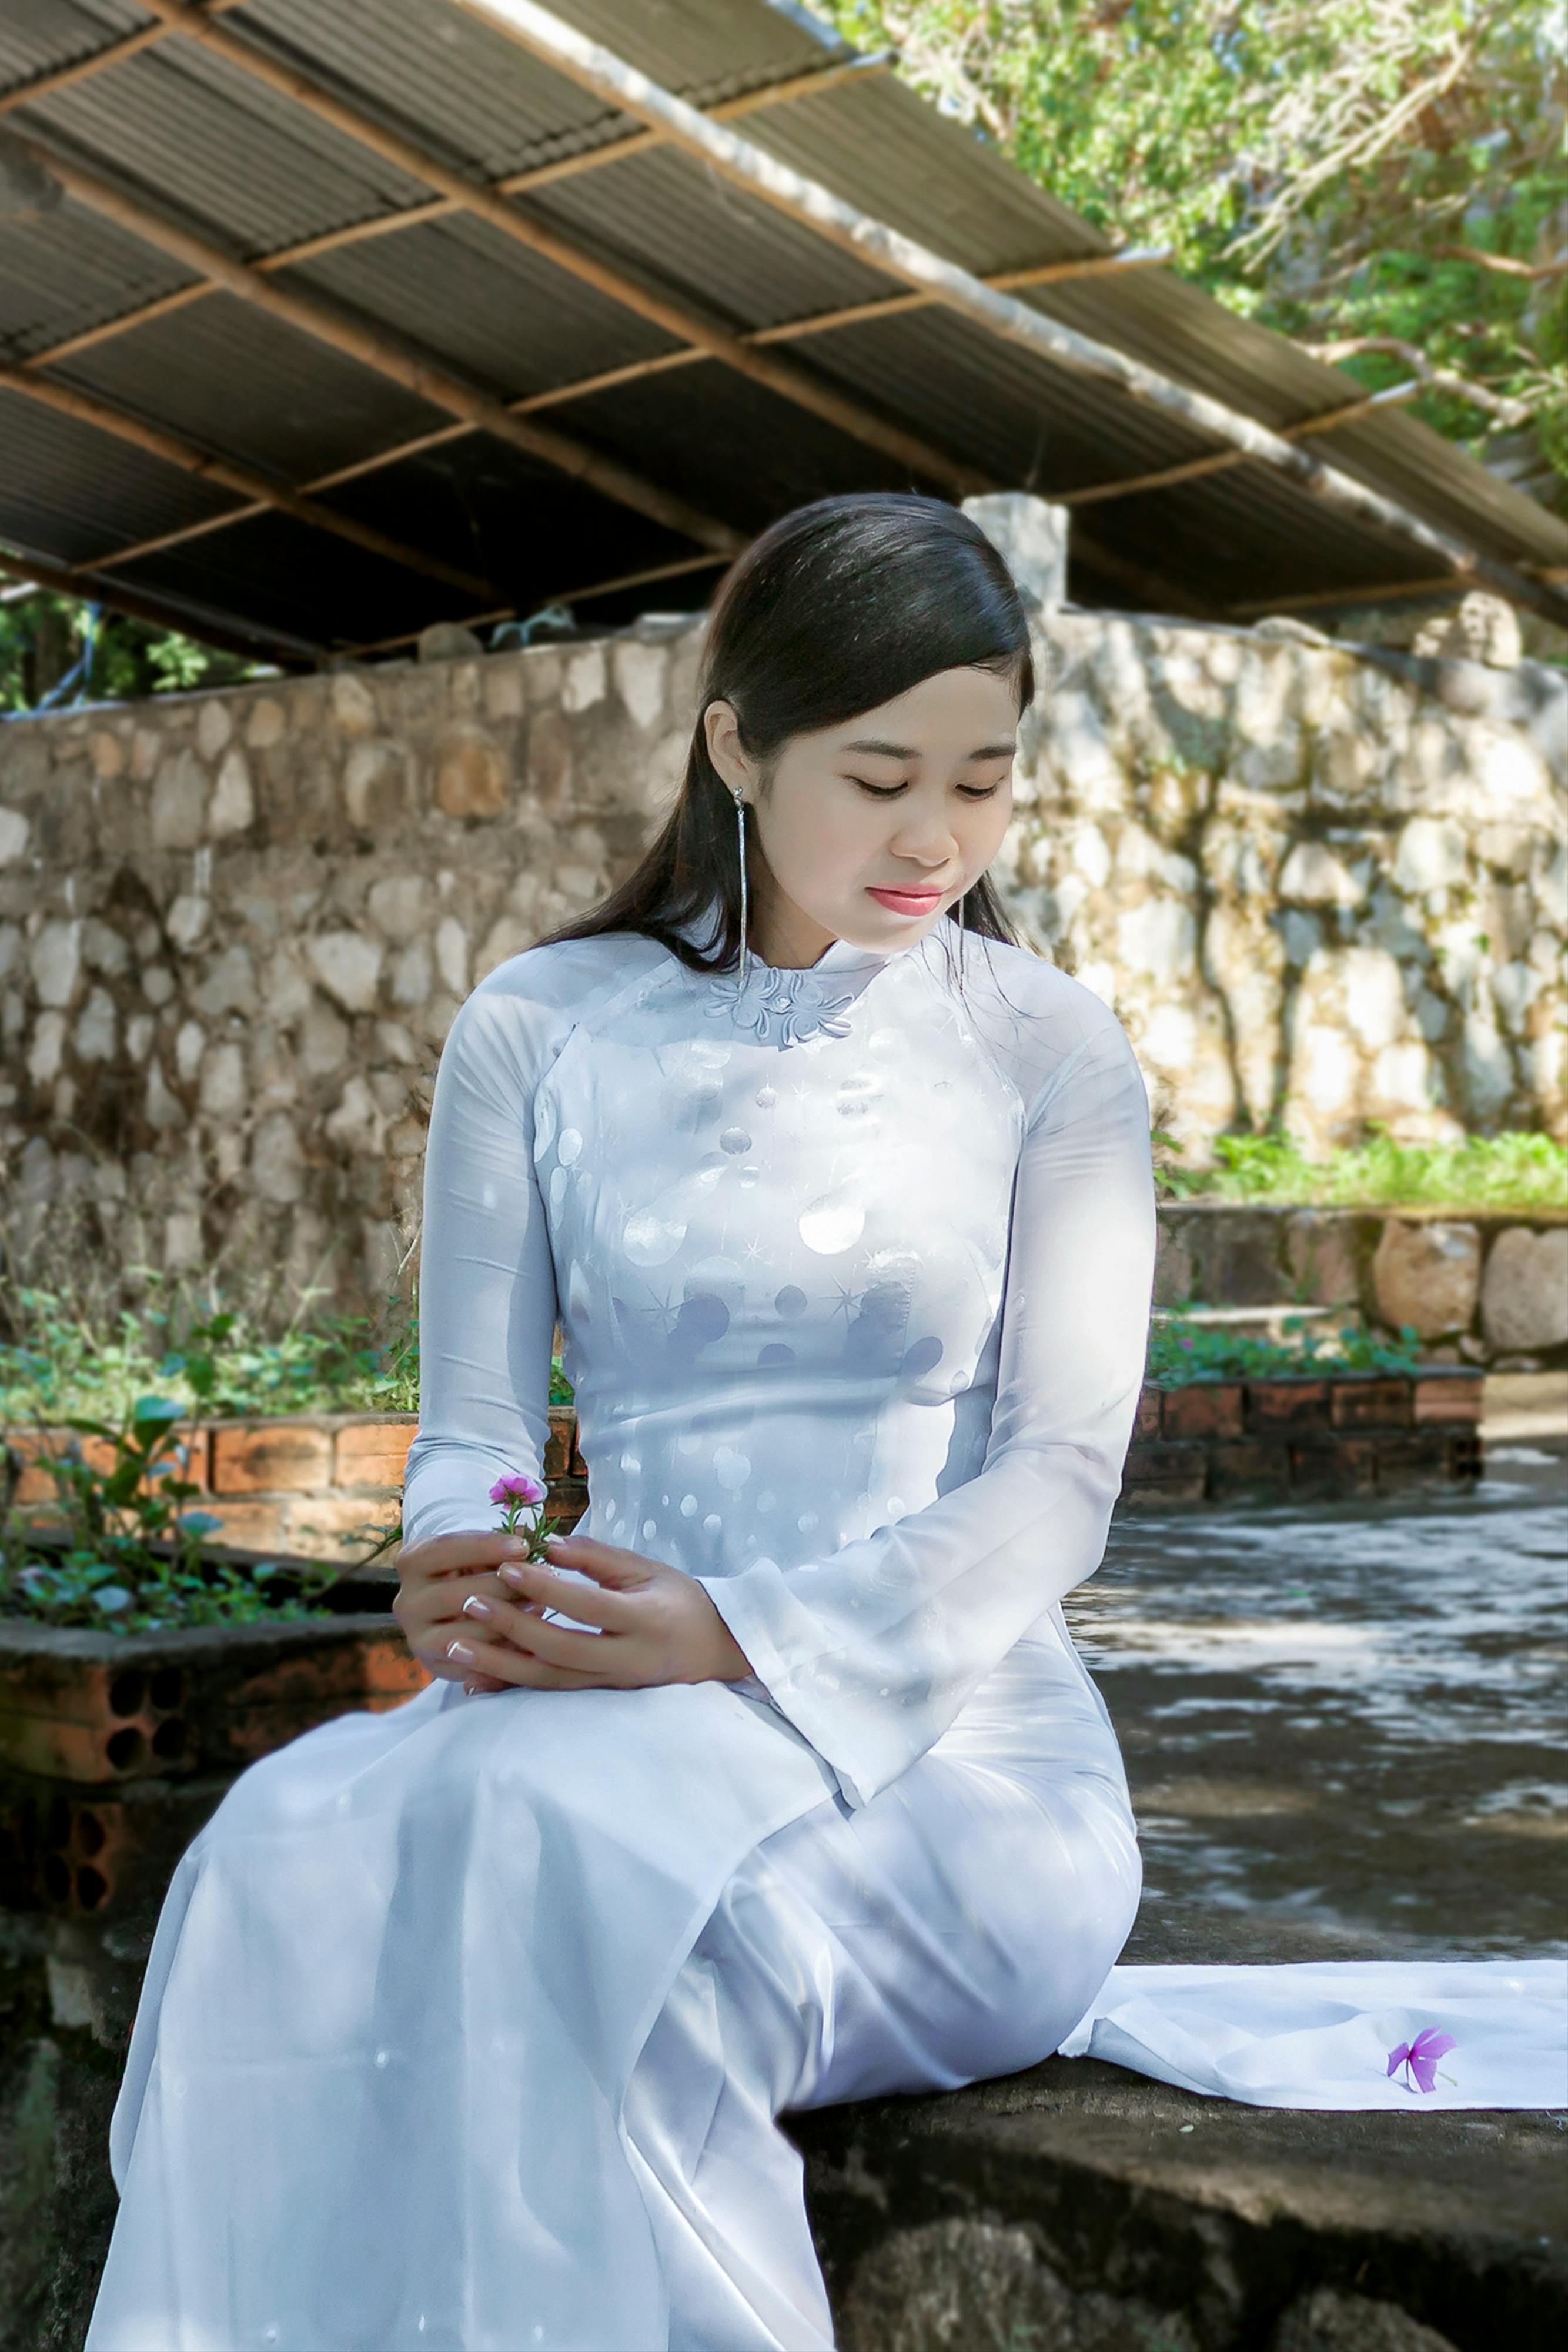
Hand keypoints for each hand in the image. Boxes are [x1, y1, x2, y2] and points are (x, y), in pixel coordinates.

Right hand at [393, 1529, 542, 1694]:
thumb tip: (532, 1537)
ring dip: (504, 1622)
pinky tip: (530, 1640)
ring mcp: (417, 1638)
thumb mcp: (477, 1553)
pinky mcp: (435, 1666)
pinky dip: (501, 1652)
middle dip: (502, 1587)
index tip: (523, 1547)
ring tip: (540, 1606)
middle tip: (542, 1580)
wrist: (450, 1617)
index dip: (485, 1547)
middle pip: (455, 1594)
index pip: (445, 1550)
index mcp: (411, 1562)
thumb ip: (498, 1545)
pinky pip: (471, 1664)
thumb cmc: (471, 1571)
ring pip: (462, 1634)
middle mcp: (405, 1602)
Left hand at [441, 1532, 754, 1693]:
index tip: (508, 1567)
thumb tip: (548, 1546)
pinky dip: (511, 1687)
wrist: (716, 1649)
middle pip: (561, 1649)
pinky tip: (475, 1681)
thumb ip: (598, 1558)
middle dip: (512, 1627)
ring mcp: (612, 1683)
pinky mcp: (600, 1696)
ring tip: (456, 1646)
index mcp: (644, 1618)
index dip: (546, 1588)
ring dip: (500, 1664)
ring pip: (549, 1679)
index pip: (588, 1605)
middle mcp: (627, 1658)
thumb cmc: (681, 1599)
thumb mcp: (648, 1569)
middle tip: (471, 1602)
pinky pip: (550, 1693)